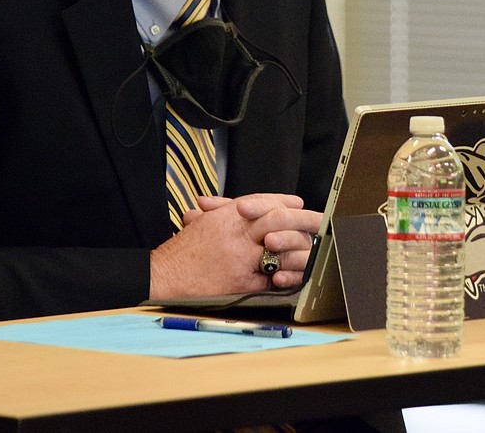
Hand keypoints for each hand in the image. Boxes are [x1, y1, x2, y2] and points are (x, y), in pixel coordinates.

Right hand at [149, 193, 321, 299]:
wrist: (164, 275)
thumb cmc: (182, 251)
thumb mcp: (205, 222)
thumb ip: (228, 212)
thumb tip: (256, 206)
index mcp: (227, 215)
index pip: (264, 201)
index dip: (284, 202)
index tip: (299, 204)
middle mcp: (236, 232)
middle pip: (279, 219)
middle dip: (302, 219)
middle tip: (320, 221)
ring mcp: (240, 257)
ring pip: (280, 248)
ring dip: (297, 248)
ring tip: (309, 249)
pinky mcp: (241, 282)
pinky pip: (270, 277)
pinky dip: (283, 275)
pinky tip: (293, 273)